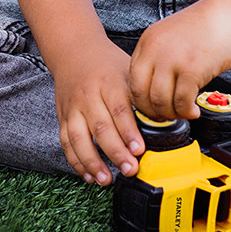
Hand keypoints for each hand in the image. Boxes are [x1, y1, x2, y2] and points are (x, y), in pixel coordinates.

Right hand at [51, 37, 144, 185]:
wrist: (75, 51)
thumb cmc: (108, 64)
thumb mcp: (128, 69)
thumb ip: (142, 93)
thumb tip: (167, 116)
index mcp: (109, 82)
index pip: (120, 110)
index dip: (129, 132)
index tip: (139, 150)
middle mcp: (89, 96)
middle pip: (101, 127)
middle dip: (115, 152)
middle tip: (130, 170)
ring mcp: (73, 107)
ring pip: (79, 138)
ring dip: (92, 162)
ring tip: (106, 180)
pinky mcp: (63, 117)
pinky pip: (66, 143)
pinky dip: (76, 161)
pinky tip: (88, 175)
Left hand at [128, 0, 230, 120]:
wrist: (230, 11)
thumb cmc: (207, 24)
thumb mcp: (171, 35)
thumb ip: (160, 58)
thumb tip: (156, 89)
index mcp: (148, 41)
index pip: (132, 80)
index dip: (141, 100)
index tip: (152, 108)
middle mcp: (156, 50)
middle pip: (142, 94)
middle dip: (153, 112)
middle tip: (166, 117)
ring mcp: (173, 59)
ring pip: (160, 102)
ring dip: (172, 114)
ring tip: (183, 112)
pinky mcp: (192, 69)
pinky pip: (182, 102)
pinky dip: (187, 111)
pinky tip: (194, 110)